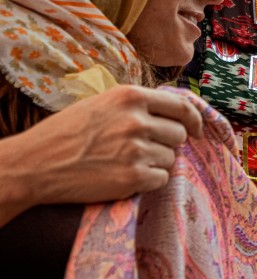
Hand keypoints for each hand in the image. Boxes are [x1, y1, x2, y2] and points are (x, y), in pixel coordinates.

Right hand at [0, 86, 203, 225]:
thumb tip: (175, 111)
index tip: (198, 131)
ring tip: (124, 162)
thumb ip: (137, 106)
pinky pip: (162, 179)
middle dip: (166, 144)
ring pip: (171, 159)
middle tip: (140, 150)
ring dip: (155, 163)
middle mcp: (137, 121)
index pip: (182, 106)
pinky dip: (148, 181)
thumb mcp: (102, 105)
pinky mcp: (134, 177)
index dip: (194, 120)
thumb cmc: (66, 134)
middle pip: (179, 135)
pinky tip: (124, 176)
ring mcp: (137, 149)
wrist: (35, 164)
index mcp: (130, 97)